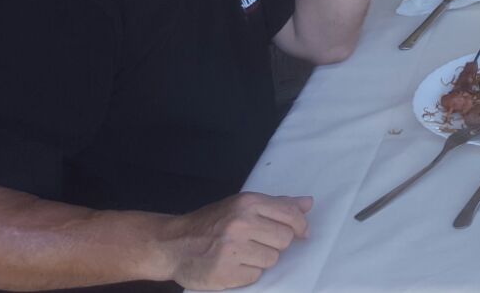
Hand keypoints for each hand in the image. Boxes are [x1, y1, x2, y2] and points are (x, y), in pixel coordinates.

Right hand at [159, 192, 311, 289]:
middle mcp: (241, 223)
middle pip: (285, 239)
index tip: (300, 233)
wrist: (172, 244)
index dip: (300, 226)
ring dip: (261, 259)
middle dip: (276, 244)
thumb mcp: (241, 205)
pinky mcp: (225, 272)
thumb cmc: (210, 223)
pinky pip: (255, 276)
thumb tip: (307, 203)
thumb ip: (276, 204)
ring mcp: (232, 249)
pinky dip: (247, 273)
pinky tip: (233, 265)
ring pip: (272, 259)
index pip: (291, 215)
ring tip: (242, 253)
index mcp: (247, 203)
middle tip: (257, 243)